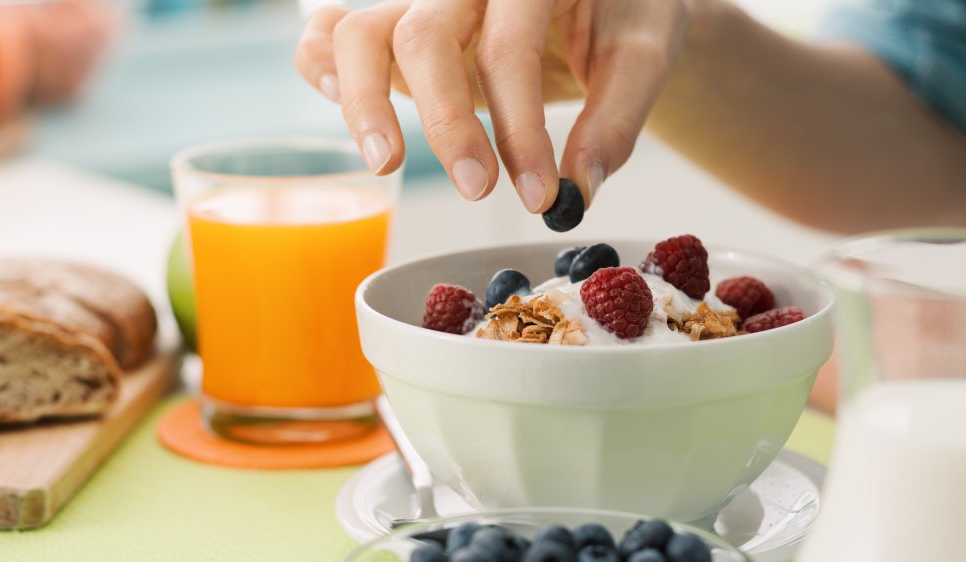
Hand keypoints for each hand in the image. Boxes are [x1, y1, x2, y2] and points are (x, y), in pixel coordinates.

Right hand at [294, 0, 689, 212]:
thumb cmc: (624, 12)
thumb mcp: (644, 54)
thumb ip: (616, 121)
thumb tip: (579, 189)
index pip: (507, 50)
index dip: (519, 130)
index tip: (539, 195)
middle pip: (422, 37)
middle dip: (446, 123)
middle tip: (478, 190)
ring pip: (361, 31)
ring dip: (363, 102)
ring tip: (388, 164)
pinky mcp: (397, 19)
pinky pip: (335, 29)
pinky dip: (321, 65)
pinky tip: (332, 98)